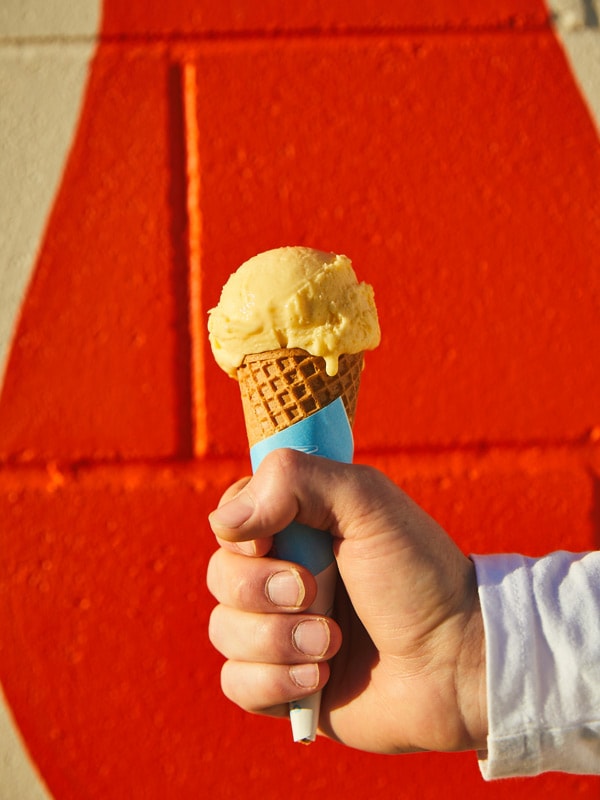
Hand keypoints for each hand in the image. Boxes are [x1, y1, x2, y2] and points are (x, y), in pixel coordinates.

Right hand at [207, 449, 486, 753]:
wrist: (456, 663)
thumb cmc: (418, 574)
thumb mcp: (367, 501)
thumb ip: (295, 480)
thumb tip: (224, 521)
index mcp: (298, 526)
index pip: (231, 517)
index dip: (240, 532)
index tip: (273, 540)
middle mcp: (282, 574)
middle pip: (221, 575)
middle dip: (263, 590)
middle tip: (317, 592)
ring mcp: (280, 630)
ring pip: (224, 630)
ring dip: (279, 640)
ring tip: (332, 642)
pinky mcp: (282, 684)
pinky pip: (237, 682)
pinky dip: (276, 682)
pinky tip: (322, 680)